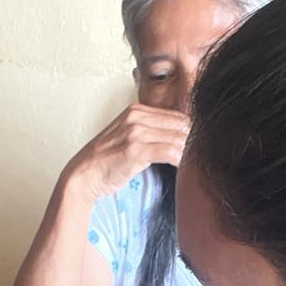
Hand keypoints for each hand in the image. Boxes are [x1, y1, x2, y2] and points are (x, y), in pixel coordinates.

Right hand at [67, 103, 188, 201]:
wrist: (83, 175)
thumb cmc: (106, 161)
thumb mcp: (129, 138)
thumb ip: (151, 133)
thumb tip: (182, 139)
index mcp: (136, 110)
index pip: (178, 116)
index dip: (191, 132)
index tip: (199, 147)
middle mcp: (136, 116)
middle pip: (181, 124)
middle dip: (194, 141)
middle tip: (201, 157)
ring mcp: (135, 131)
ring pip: (178, 137)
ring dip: (190, 152)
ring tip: (195, 165)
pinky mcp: (135, 149)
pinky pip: (170, 152)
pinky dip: (181, 161)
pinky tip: (183, 170)